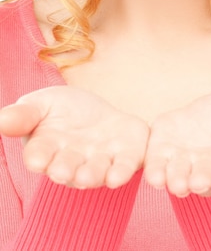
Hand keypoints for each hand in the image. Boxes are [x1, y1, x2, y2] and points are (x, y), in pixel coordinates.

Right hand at [0, 86, 148, 188]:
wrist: (97, 112)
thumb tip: (1, 119)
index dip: (38, 157)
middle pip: (67, 169)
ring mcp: (100, 161)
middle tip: (62, 172)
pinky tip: (119, 176)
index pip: (39, 155)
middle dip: (65, 170)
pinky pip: (126, 166)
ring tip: (91, 176)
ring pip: (96, 172)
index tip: (36, 159)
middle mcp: (72, 162)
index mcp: (46, 151)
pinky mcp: (126, 156)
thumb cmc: (61, 110)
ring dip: (93, 175)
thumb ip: (24, 114)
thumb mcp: (41, 104)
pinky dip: (123, 172)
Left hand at [144, 92, 210, 196]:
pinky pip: (156, 164)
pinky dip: (154, 170)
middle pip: (204, 178)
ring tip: (175, 183)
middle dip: (201, 180)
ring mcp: (184, 163)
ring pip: (179, 177)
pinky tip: (152, 174)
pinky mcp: (162, 151)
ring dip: (176, 180)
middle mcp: (208, 170)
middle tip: (198, 182)